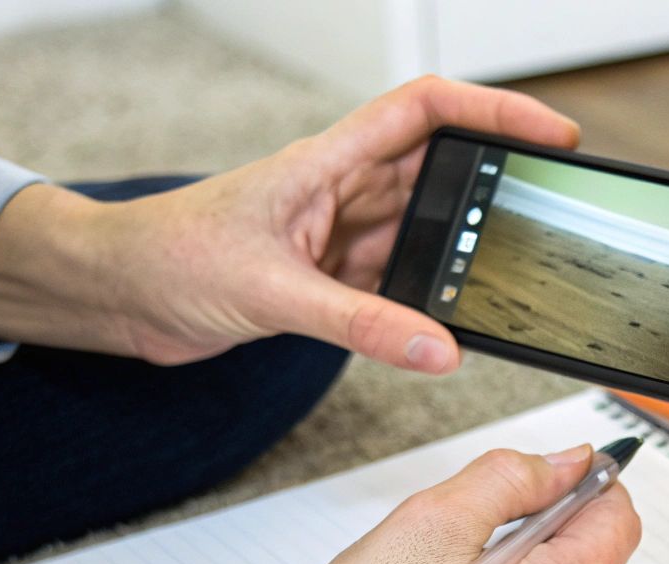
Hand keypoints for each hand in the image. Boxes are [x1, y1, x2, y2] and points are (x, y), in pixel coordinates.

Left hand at [0, 77, 579, 372]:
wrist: (116, 296)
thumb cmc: (165, 257)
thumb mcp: (270, 291)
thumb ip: (358, 323)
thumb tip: (436, 347)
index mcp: (327, 162)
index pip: (427, 112)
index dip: (494, 112)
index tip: (552, 134)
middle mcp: (342, 192)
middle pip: (442, 175)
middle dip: (496, 192)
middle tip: (546, 214)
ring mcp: (340, 237)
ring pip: (428, 237)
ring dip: (461, 260)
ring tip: (504, 281)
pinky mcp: (332, 283)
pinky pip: (401, 290)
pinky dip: (427, 310)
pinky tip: (446, 329)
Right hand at [117, 445, 640, 563]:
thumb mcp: (441, 516)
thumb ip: (518, 477)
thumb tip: (570, 462)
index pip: (619, 517)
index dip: (589, 479)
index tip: (547, 466)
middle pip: (594, 551)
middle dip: (548, 515)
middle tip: (476, 515)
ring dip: (522, 553)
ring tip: (451, 561)